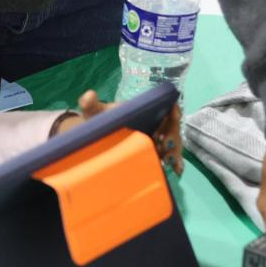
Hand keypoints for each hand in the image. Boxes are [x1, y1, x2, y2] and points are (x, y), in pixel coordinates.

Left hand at [54, 89, 184, 174]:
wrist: (95, 139)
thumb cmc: (99, 122)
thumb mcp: (94, 112)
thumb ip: (90, 104)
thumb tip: (89, 95)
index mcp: (143, 111)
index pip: (164, 107)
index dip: (172, 110)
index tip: (172, 114)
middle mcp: (153, 124)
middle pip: (171, 128)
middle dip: (172, 136)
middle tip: (164, 145)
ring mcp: (155, 141)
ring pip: (172, 144)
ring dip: (174, 152)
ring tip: (168, 161)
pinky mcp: (154, 154)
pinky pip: (168, 158)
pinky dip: (175, 164)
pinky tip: (176, 170)